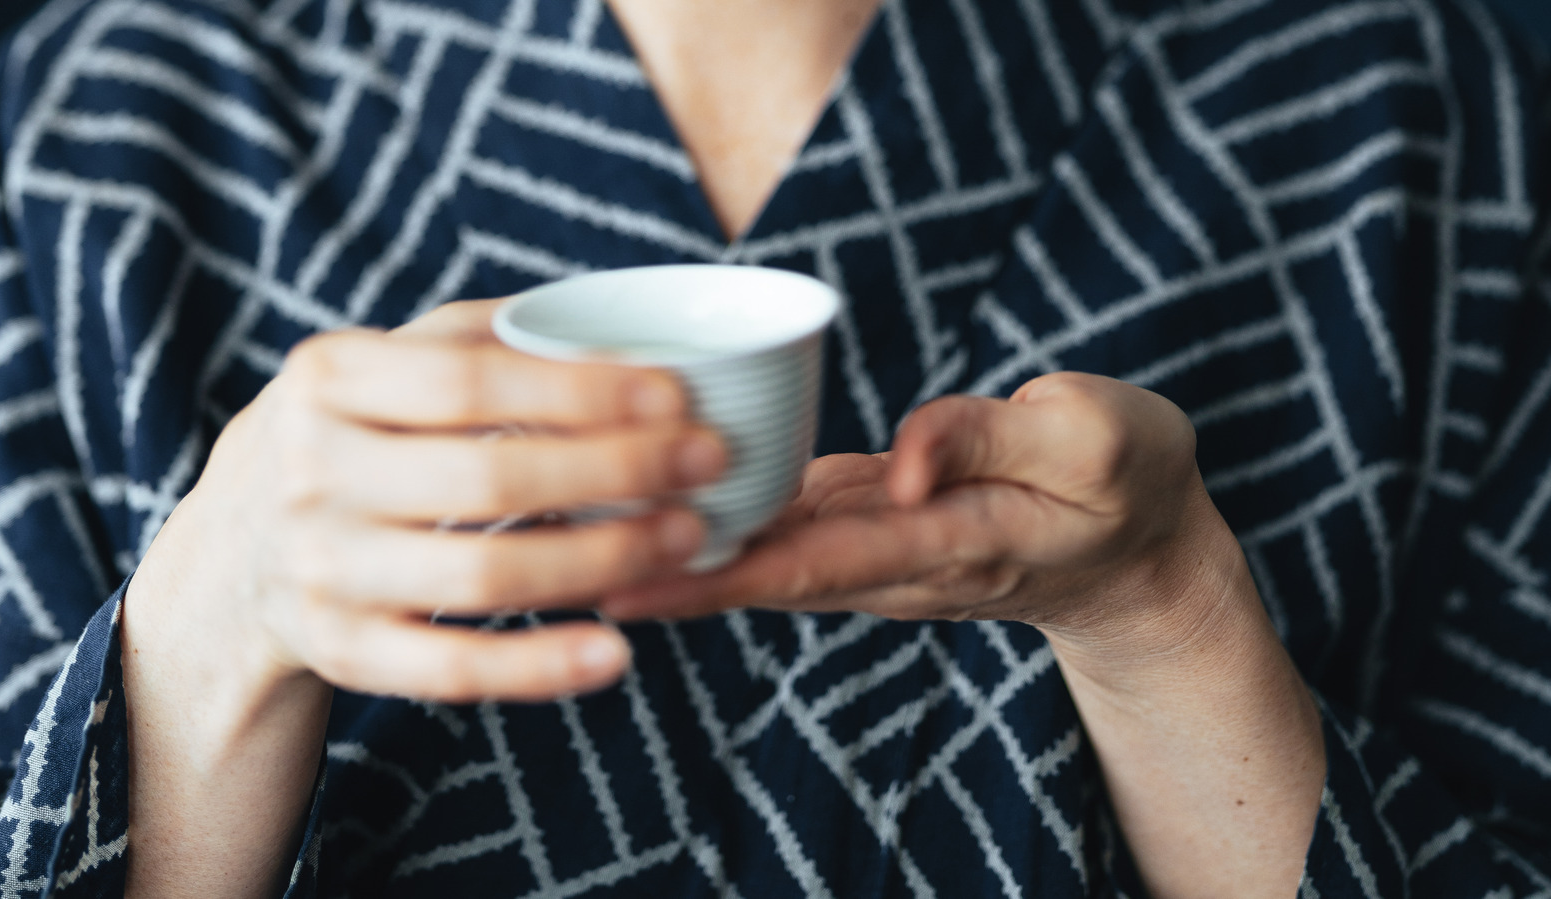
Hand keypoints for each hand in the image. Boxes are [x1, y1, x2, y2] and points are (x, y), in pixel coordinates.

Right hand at [128, 300, 728, 705]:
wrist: (235, 552)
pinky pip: (452, 670)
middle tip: (711, 461)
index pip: (471, 382)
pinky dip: (539, 668)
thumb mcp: (384, 364)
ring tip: (687, 536)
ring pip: (481, 579)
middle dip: (619, 470)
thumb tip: (618, 326)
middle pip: (488, 479)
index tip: (680, 395)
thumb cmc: (352, 433)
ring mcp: (321, 569)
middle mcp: (310, 473)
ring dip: (602, 560)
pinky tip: (616, 653)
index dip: (585, 392)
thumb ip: (483, 338)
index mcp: (328, 378)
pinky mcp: (340, 652)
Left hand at [600, 372, 1321, 898]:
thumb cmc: (1127, 476)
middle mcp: (902, 558)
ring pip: (772, 551)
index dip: (723, 574)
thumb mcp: (1090, 438)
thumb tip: (902, 464)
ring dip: (683, 553)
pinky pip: (795, 523)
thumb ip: (991, 439)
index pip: (819, 563)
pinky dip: (728, 520)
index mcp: (952, 540)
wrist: (1142, 541)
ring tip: (582, 539)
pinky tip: (661, 500)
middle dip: (670, 573)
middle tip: (563, 566)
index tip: (636, 583)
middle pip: (770, 570)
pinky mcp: (881, 518)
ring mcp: (887, 544)